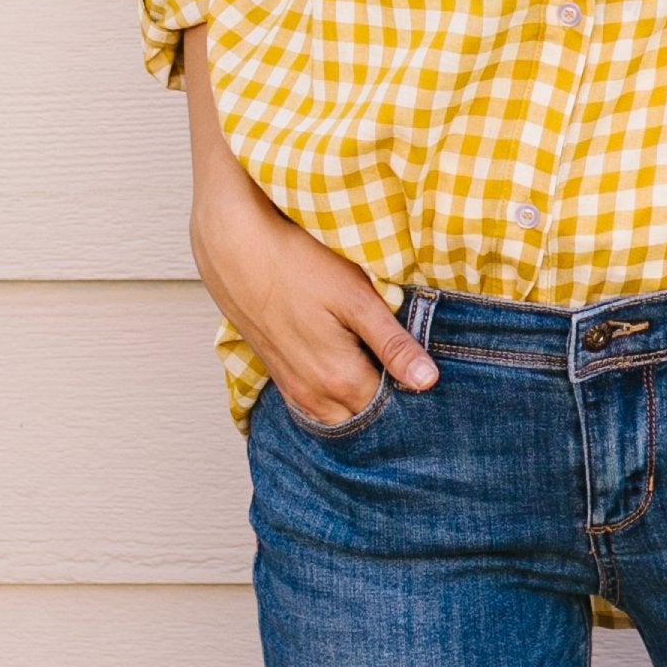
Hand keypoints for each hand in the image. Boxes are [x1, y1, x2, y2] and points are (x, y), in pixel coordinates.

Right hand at [187, 138, 437, 430]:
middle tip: (409, 372)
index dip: (415, 397)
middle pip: (364, 419)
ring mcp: (292, 388)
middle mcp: (314, 395)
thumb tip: (428, 381)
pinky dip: (336, 398)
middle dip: (389, 406)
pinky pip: (315, 406)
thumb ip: (392, 343)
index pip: (392, 411)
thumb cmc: (297, 262)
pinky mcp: (279, 375)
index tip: (432, 379)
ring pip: (338, 416)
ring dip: (361, 402)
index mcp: (339, 379)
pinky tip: (347, 368)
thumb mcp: (355, 297)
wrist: (234, 247)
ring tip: (381, 368)